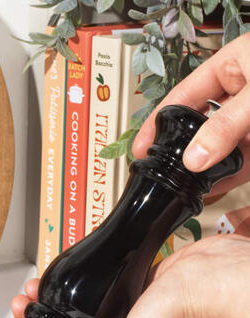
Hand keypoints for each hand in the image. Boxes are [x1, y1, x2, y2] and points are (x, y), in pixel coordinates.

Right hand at [132, 34, 249, 194]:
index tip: (140, 147)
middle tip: (163, 174)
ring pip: (220, 148)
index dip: (157, 122)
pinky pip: (242, 163)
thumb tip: (194, 158)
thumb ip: (226, 126)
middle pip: (199, 126)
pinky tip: (213, 189)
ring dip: (205, 170)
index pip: (181, 96)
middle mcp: (242, 92)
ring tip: (185, 188)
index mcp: (232, 65)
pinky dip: (228, 177)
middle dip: (182, 152)